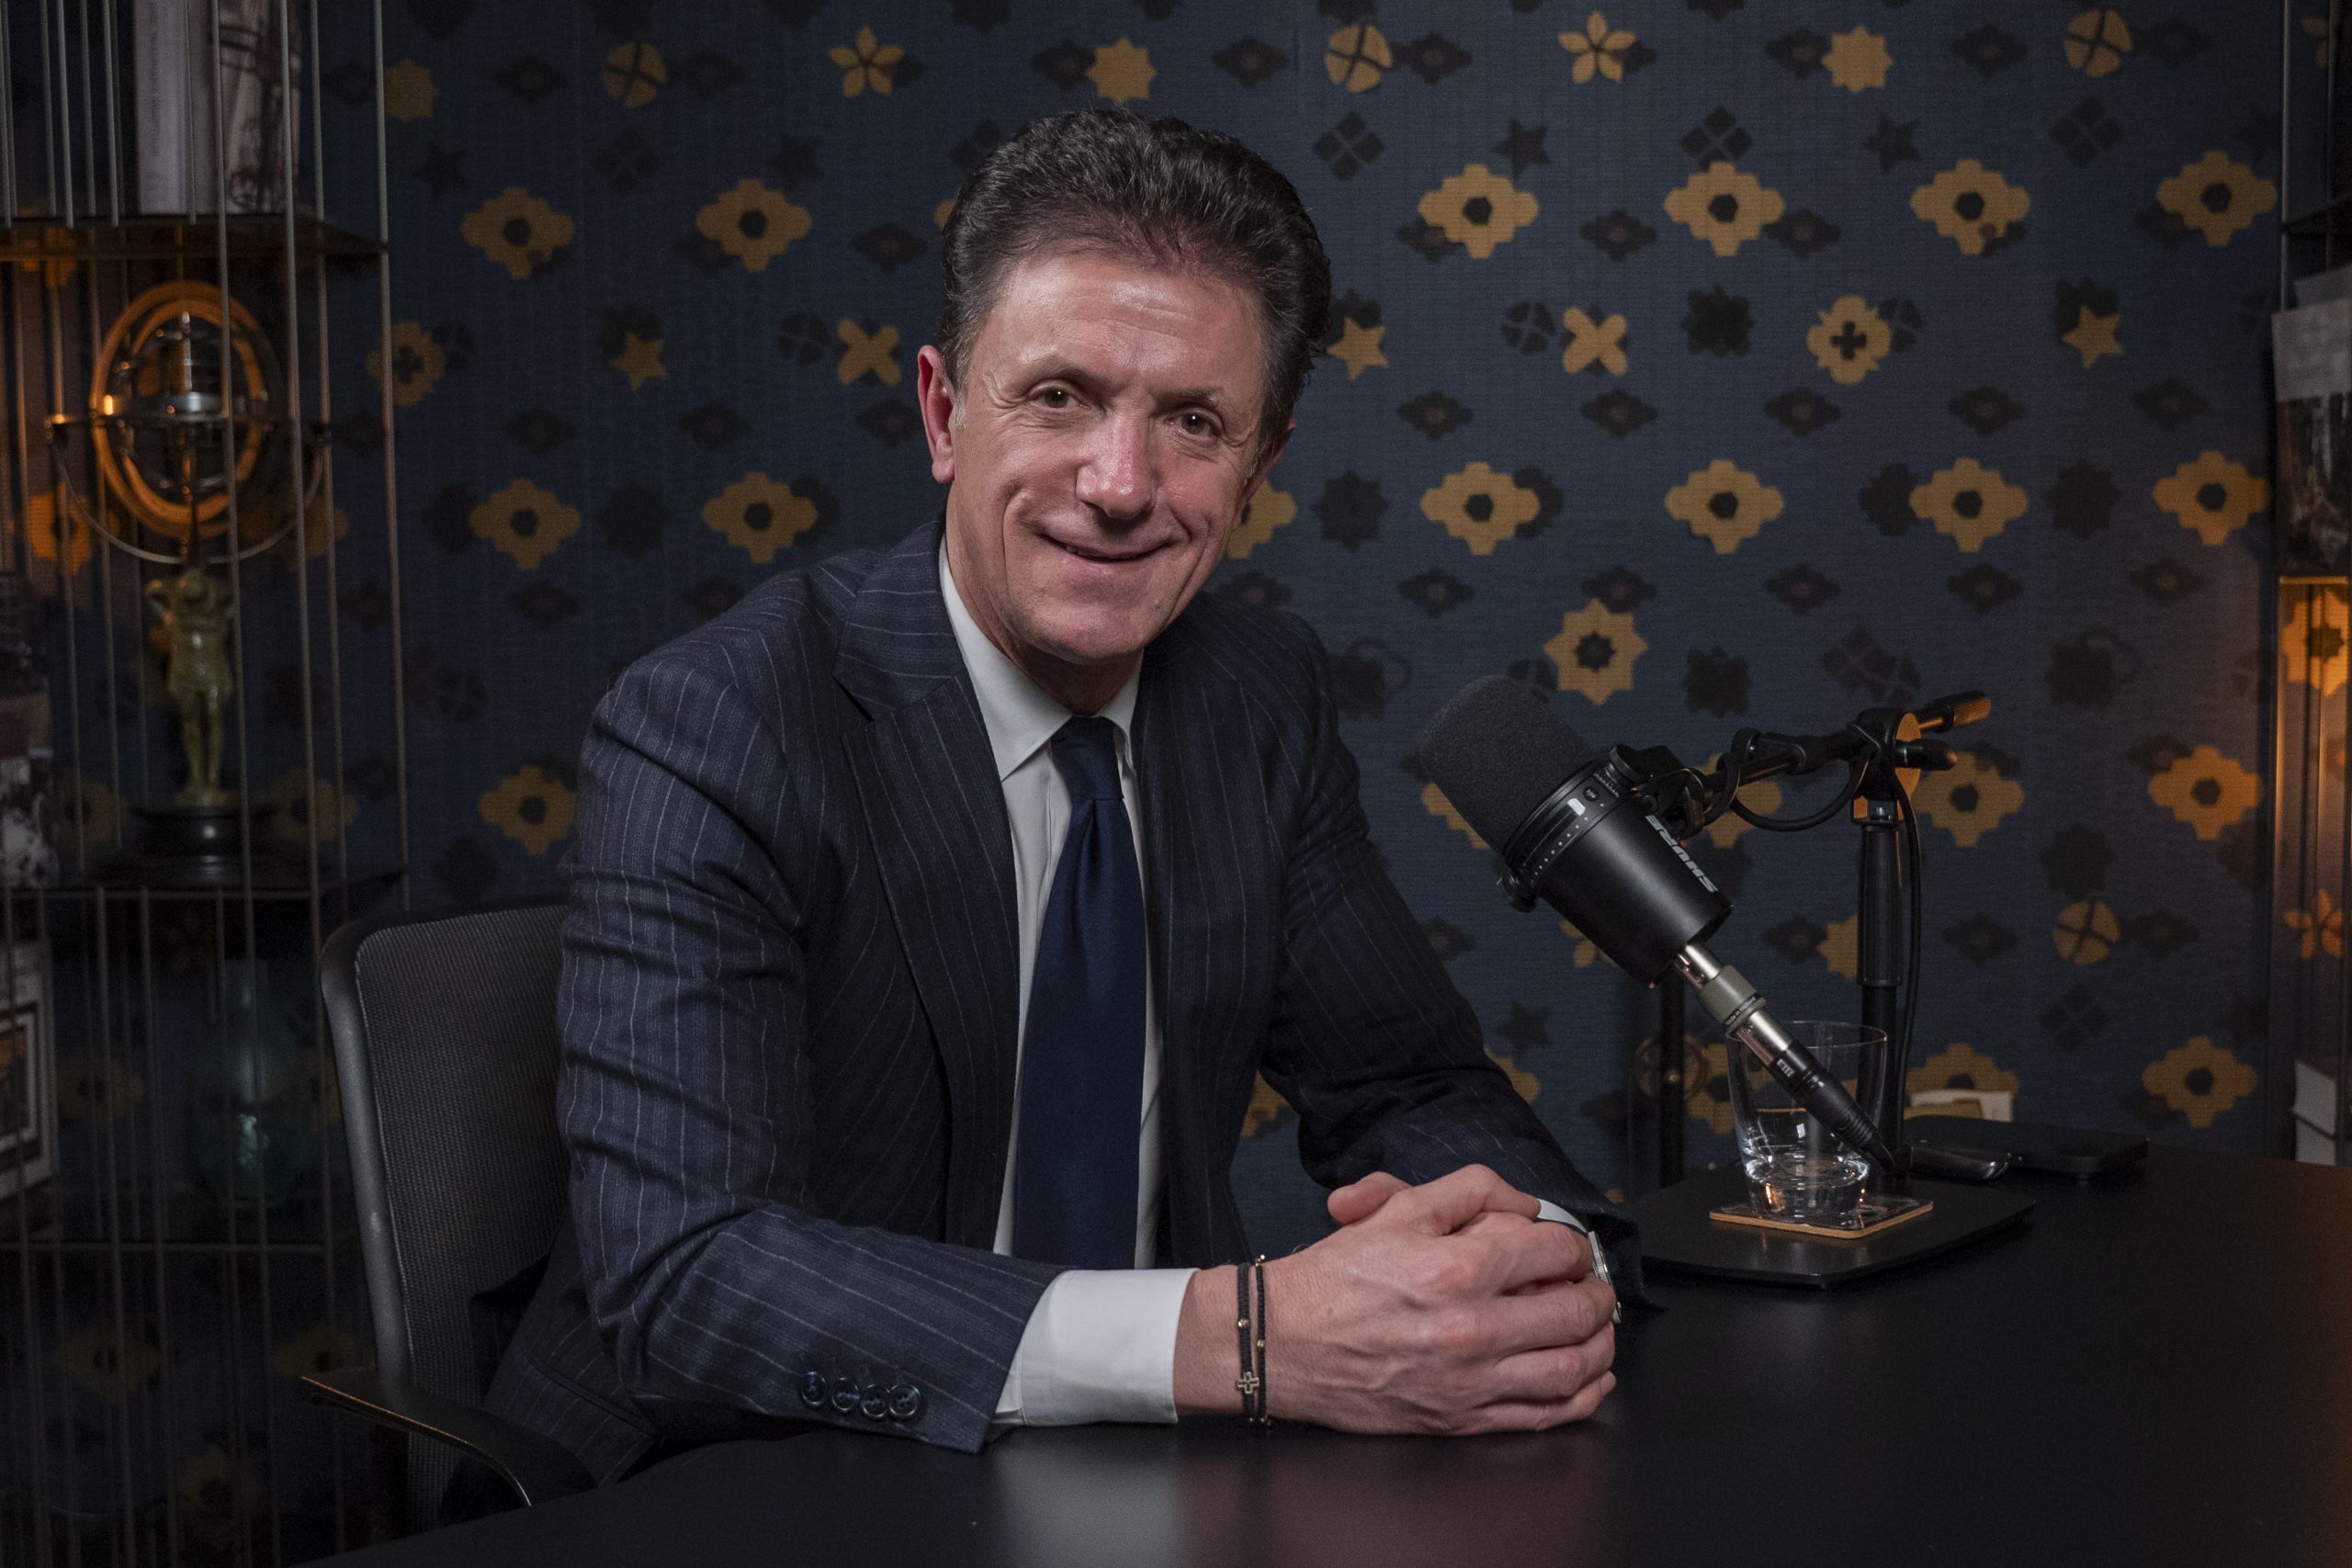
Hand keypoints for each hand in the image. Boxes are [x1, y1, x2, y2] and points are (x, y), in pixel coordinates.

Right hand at [1174, 1164, 1616, 1433]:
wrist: (1283, 1343)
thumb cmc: (1335, 1279)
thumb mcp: (1396, 1211)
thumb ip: (1467, 1191)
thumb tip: (1523, 1203)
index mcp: (1457, 1269)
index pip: (1553, 1252)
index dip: (1573, 1245)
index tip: (1570, 1247)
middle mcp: (1472, 1328)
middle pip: (1575, 1311)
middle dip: (1598, 1293)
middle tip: (1594, 1285)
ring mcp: (1471, 1381)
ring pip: (1572, 1367)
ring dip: (1601, 1343)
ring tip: (1600, 1327)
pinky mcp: (1462, 1419)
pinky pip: (1545, 1415)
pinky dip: (1582, 1396)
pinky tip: (1591, 1378)